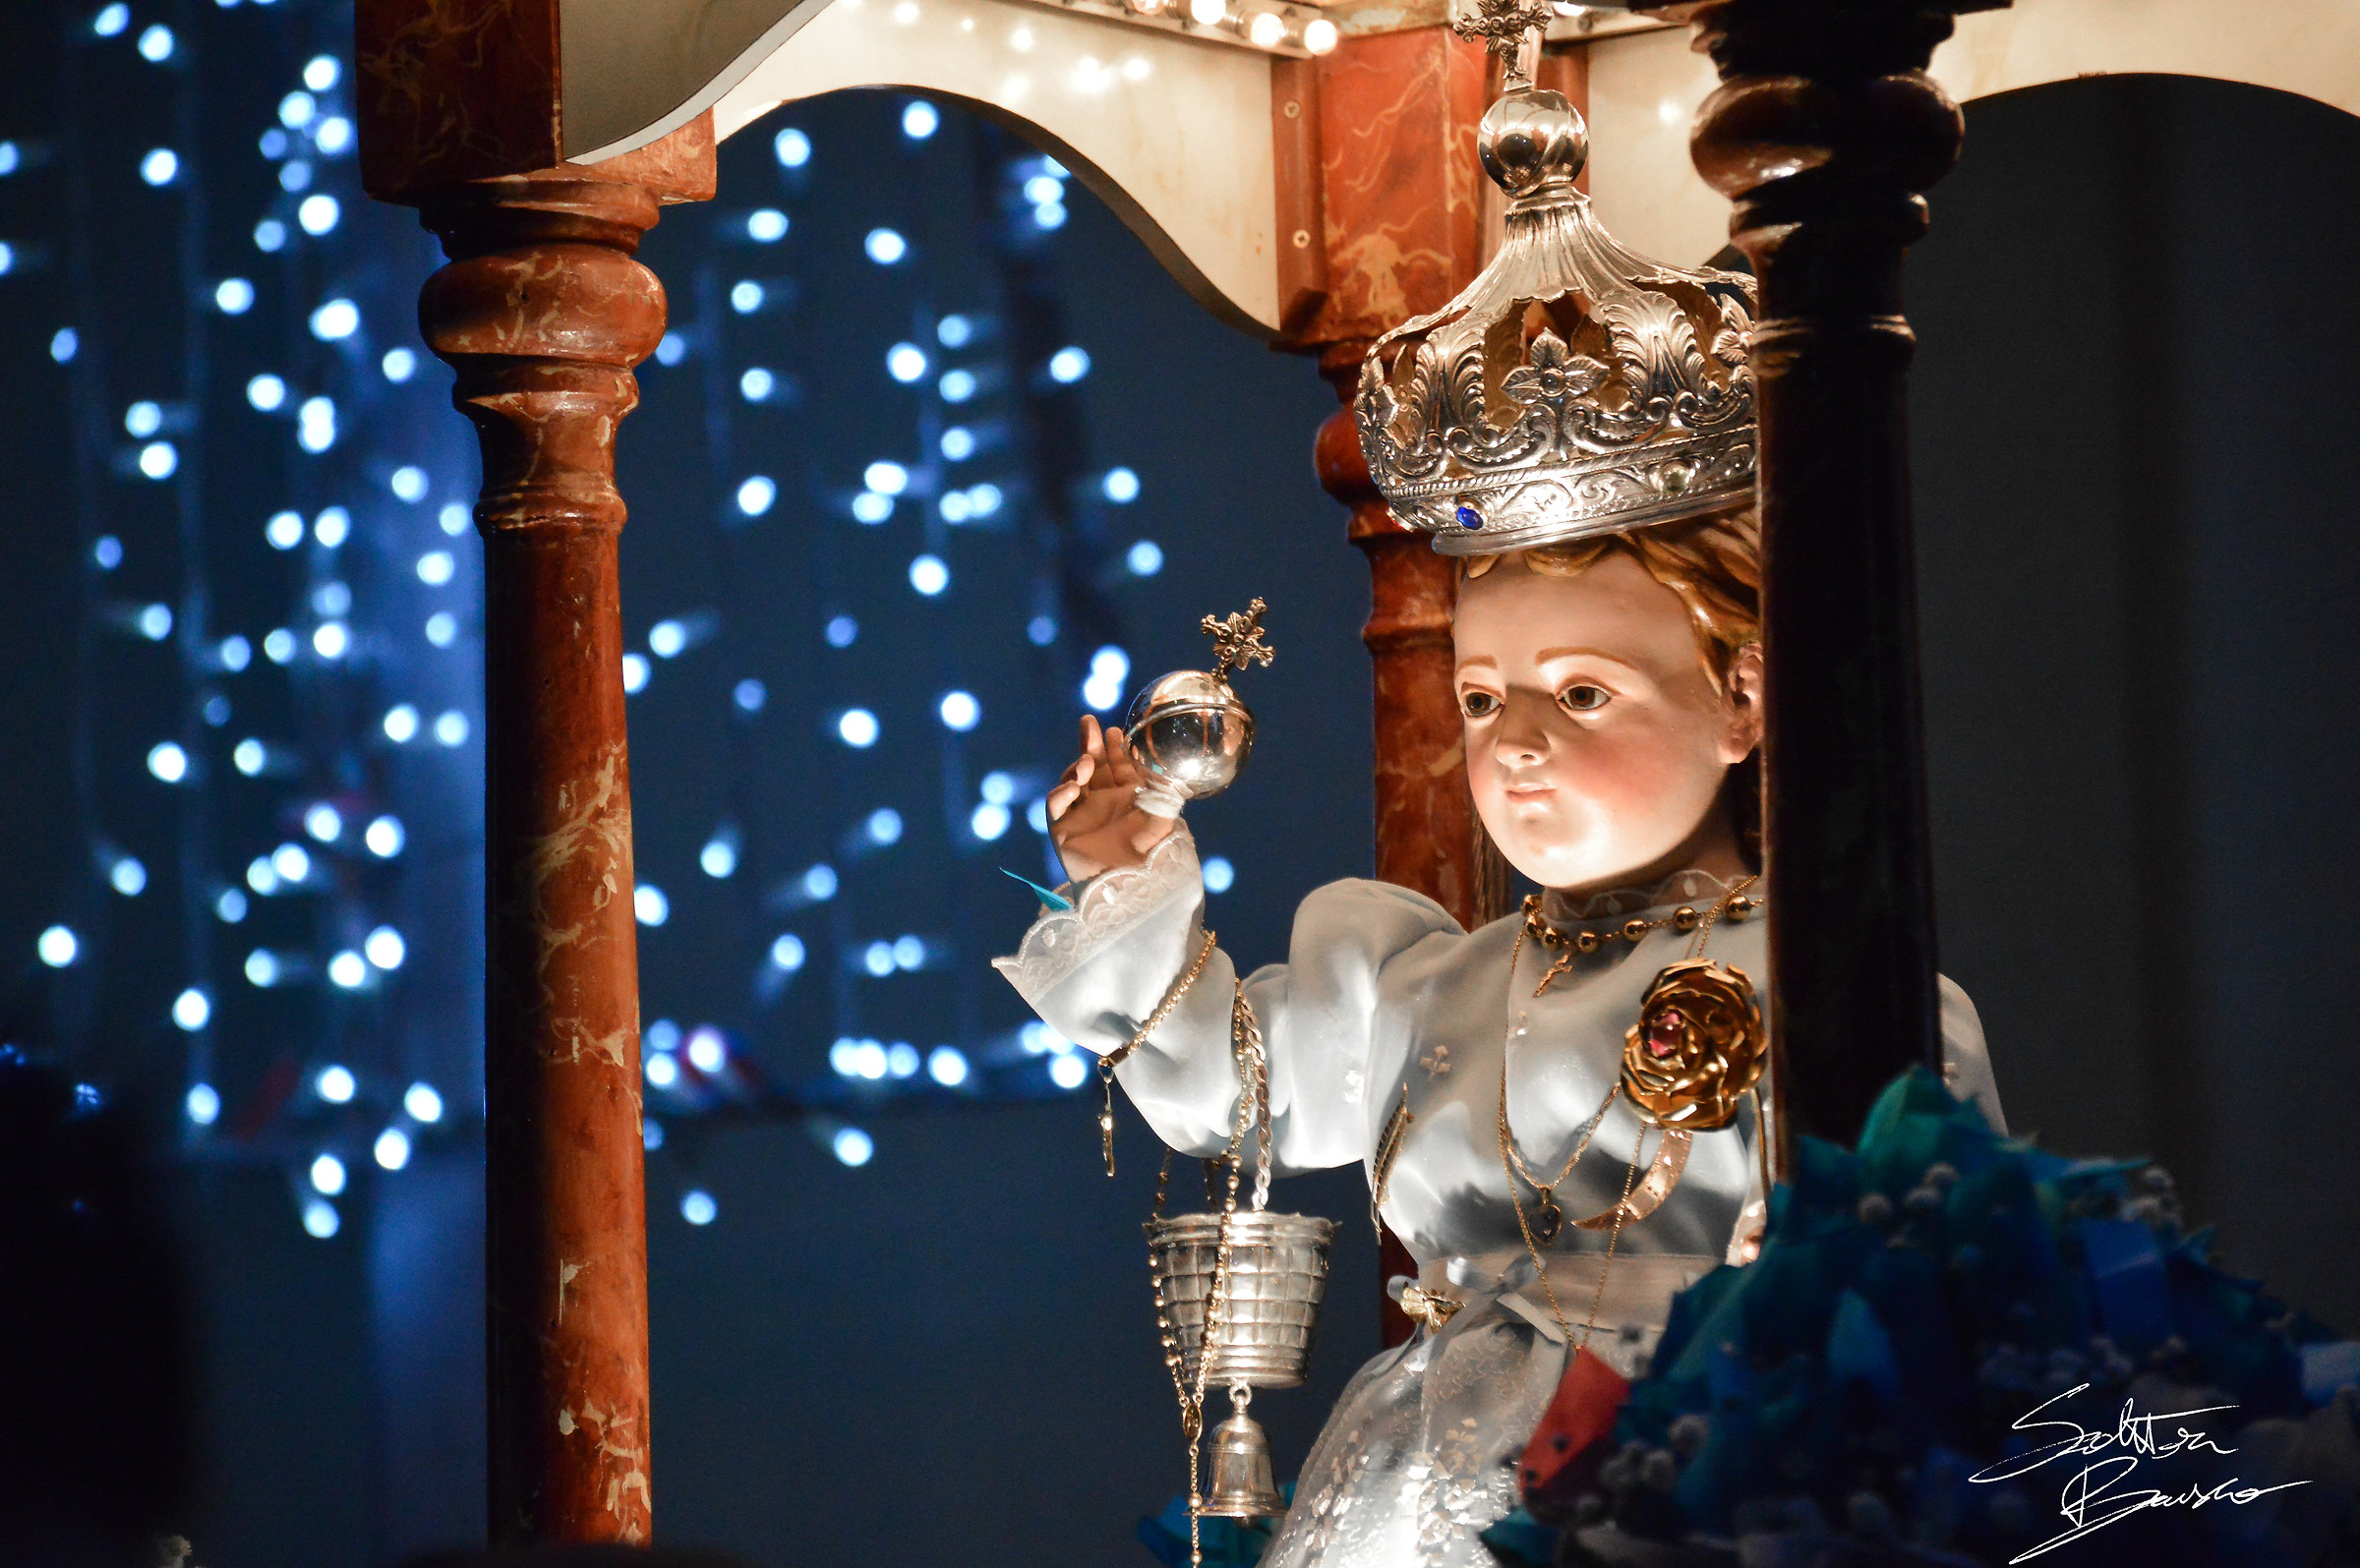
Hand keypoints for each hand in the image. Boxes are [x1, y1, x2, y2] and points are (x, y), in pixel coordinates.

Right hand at [1046, 714, 1176, 882]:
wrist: (1128, 884)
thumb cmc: (1150, 851)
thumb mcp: (1163, 813)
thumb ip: (1160, 785)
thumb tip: (1164, 759)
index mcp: (1124, 797)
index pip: (1115, 765)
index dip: (1113, 747)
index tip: (1113, 730)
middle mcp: (1101, 802)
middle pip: (1091, 765)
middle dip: (1089, 743)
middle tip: (1089, 723)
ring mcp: (1080, 814)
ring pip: (1071, 780)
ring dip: (1077, 766)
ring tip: (1087, 762)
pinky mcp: (1062, 830)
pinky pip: (1055, 805)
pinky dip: (1061, 792)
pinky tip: (1074, 786)